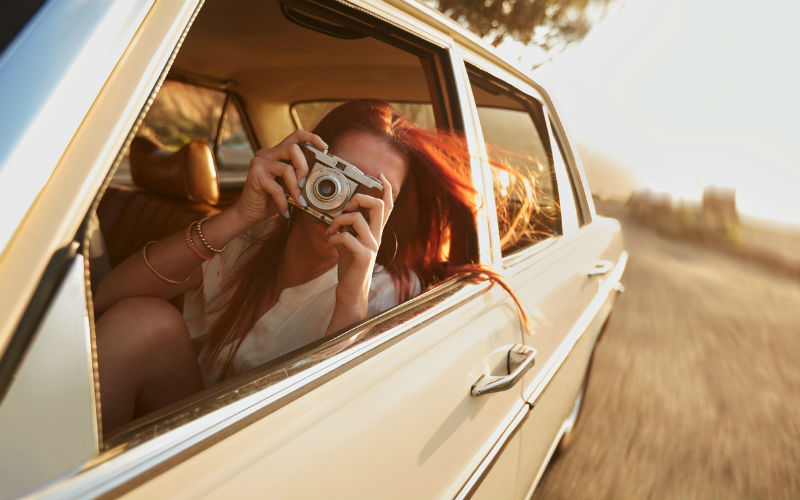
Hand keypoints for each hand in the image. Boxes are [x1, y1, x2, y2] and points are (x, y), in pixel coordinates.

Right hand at [231, 130, 327, 226]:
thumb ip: (300, 178)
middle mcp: (267, 153)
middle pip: (293, 149)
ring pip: (287, 168)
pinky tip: (285, 211)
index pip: (296, 136)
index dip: (312, 138)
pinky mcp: (255, 174)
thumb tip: (320, 179)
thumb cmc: (270, 200)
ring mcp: (260, 162)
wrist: (249, 213)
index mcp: (277, 153)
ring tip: (299, 202)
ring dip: (296, 189)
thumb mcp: (290, 187)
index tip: (325, 147)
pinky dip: (284, 202)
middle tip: (305, 186)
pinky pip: (277, 188)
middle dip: (304, 168)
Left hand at [326, 173, 393, 310]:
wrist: (351, 291)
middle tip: (348, 206)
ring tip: (331, 230)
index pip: (387, 206)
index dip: (386, 189)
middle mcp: (377, 237)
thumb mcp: (349, 242)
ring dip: (338, 220)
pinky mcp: (363, 256)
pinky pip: (346, 237)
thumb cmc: (350, 266)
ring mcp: (372, 246)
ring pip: (358, 219)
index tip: (380, 176)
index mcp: (375, 232)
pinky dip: (333, 238)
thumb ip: (349, 228)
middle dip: (361, 198)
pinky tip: (329, 243)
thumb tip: (339, 214)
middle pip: (379, 206)